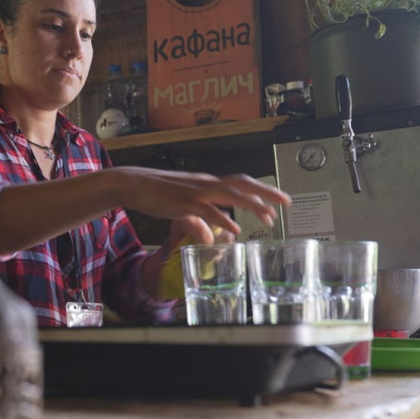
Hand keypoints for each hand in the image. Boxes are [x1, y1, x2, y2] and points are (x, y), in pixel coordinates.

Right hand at [113, 167, 291, 236]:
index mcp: (206, 182)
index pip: (240, 182)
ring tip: (268, 216)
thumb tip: (212, 236)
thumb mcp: (182, 205)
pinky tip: (234, 229)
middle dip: (266, 193)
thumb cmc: (156, 193)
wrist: (132, 183)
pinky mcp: (182, 203)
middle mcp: (205, 183)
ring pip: (229, 194)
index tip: (280, 199)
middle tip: (287, 203)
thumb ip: (199, 219)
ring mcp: (194, 192)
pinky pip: (207, 211)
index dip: (261, 189)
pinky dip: (222, 220)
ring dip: (250, 204)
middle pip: (241, 184)